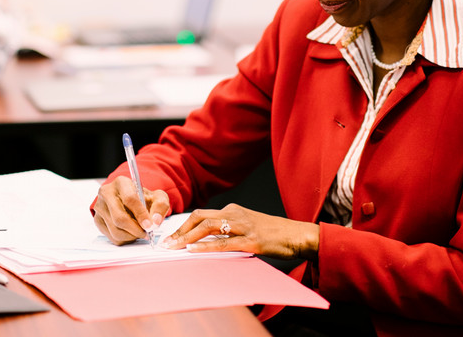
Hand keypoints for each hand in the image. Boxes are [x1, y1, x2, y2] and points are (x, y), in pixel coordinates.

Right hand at [92, 176, 169, 244]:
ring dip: (131, 236)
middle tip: (146, 233)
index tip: (149, 225)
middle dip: (136, 229)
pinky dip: (124, 239)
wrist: (131, 200)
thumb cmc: (143, 198)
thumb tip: (155, 221)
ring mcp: (99, 207)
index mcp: (121, 183)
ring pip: (115, 230)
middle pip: (119, 218)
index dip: (141, 214)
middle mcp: (106, 193)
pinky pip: (111, 236)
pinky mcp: (97, 220)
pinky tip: (131, 233)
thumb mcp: (157, 197)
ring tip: (139, 232)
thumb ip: (160, 206)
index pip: (130, 199)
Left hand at [162, 203, 319, 260]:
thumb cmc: (271, 233)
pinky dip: (207, 247)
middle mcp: (234, 214)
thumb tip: (204, 243)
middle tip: (166, 244)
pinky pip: (224, 243)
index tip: (169, 238)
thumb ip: (227, 232)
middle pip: (199, 217)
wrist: (296, 235)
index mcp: (232, 210)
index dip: (182, 226)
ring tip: (174, 248)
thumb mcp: (246, 228)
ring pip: (208, 227)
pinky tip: (194, 251)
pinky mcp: (251, 240)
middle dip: (179, 231)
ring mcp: (243, 226)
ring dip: (188, 238)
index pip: (200, 215)